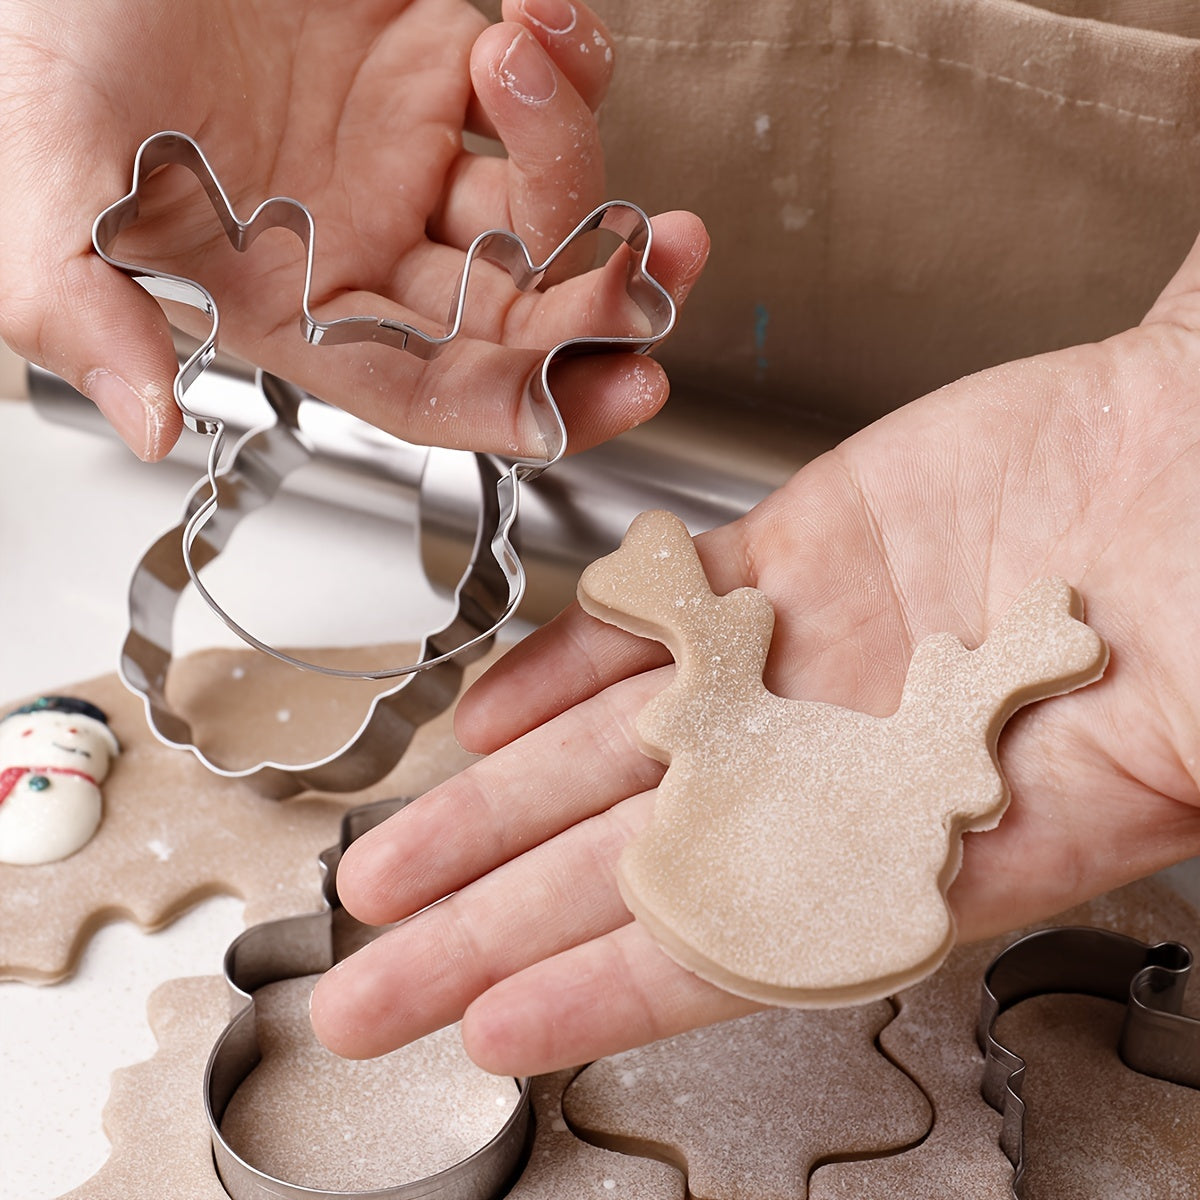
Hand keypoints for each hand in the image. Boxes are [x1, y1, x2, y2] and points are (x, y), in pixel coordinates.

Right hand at [0, 0, 705, 459]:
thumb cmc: (51, 33)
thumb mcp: (38, 176)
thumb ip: (79, 307)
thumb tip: (145, 423)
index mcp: (291, 304)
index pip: (423, 392)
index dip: (509, 411)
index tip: (585, 406)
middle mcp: (366, 245)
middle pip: (514, 318)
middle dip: (596, 306)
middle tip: (655, 275)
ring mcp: (410, 154)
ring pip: (543, 207)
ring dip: (576, 160)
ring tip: (522, 65)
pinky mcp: (436, 58)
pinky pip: (543, 92)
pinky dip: (567, 67)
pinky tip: (539, 24)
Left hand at [309, 233, 1199, 1076]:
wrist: (1198, 441)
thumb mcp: (1172, 742)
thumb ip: (1053, 837)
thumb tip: (997, 893)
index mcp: (918, 844)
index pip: (728, 946)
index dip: (601, 996)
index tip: (492, 1034)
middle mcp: (834, 763)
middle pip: (625, 867)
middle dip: (489, 930)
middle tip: (375, 988)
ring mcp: (801, 658)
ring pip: (607, 750)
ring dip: (491, 812)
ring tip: (392, 868)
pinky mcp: (790, 557)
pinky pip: (653, 617)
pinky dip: (566, 658)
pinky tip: (490, 714)